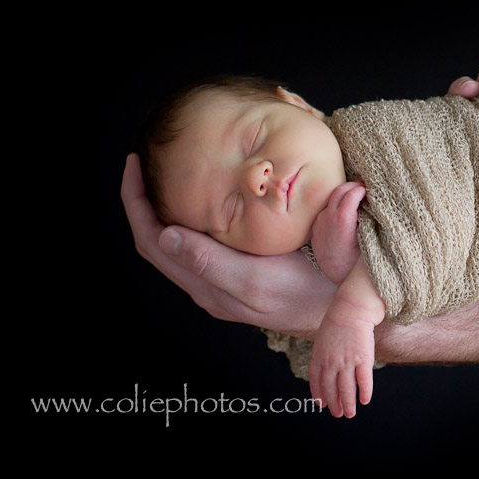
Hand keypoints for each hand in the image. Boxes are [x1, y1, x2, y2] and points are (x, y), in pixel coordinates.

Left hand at [121, 153, 335, 336]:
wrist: (343, 314)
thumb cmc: (307, 294)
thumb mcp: (257, 278)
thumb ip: (212, 261)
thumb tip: (166, 236)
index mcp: (206, 285)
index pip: (152, 241)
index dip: (136, 203)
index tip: (135, 165)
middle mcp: (209, 288)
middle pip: (158, 243)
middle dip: (144, 203)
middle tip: (144, 164)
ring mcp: (224, 286)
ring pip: (178, 246)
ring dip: (165, 212)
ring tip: (167, 179)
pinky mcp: (241, 280)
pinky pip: (200, 249)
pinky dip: (190, 222)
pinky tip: (205, 205)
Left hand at [308, 296, 377, 417]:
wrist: (352, 309)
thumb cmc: (338, 320)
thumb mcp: (323, 338)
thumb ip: (323, 354)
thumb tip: (326, 366)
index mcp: (319, 357)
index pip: (316, 382)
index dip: (319, 395)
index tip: (322, 404)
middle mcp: (331, 362)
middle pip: (331, 389)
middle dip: (334, 404)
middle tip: (338, 414)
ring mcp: (347, 362)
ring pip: (347, 389)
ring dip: (348, 403)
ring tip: (351, 413)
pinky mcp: (363, 359)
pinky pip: (364, 381)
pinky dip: (365, 393)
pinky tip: (365, 400)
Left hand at [310, 180, 366, 284]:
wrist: (339, 277)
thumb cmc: (358, 261)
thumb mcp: (369, 238)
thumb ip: (370, 217)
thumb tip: (375, 202)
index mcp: (342, 219)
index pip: (352, 192)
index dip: (363, 188)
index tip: (371, 189)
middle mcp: (328, 218)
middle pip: (340, 190)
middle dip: (353, 186)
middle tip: (365, 187)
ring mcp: (319, 222)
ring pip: (331, 199)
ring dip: (344, 195)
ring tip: (356, 197)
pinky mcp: (315, 228)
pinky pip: (325, 211)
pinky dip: (336, 206)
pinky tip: (345, 212)